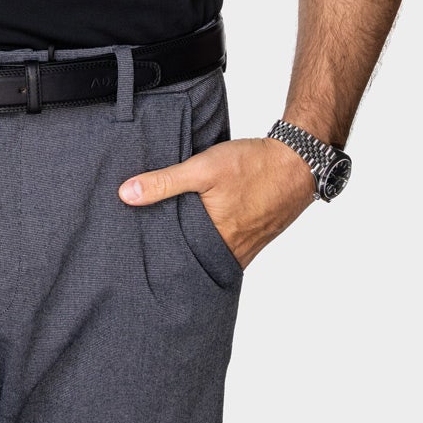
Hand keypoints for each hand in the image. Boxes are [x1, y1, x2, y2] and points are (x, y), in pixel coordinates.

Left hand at [118, 135, 319, 269]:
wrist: (296, 162)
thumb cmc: (252, 165)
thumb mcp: (202, 168)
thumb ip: (165, 182)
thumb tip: (126, 194)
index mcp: (215, 241)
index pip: (176, 260)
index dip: (156, 257)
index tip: (135, 254)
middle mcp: (231, 252)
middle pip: (193, 260)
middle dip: (173, 255)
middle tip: (147, 249)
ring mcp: (245, 248)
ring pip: (210, 255)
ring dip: (194, 248)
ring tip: (170, 239)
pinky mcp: (254, 238)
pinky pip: (227, 248)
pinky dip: (212, 242)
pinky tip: (202, 229)